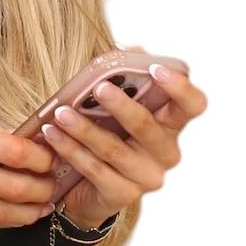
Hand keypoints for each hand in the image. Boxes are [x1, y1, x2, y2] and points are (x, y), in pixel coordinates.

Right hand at [0, 95, 61, 228]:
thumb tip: (7, 144)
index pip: (19, 153)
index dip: (44, 159)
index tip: (53, 158)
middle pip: (18, 187)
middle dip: (44, 190)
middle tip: (55, 187)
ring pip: (0, 213)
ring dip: (27, 212)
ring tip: (40, 208)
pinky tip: (5, 216)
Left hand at [42, 58, 207, 228]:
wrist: (86, 188)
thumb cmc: (105, 137)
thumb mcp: (113, 108)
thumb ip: (125, 79)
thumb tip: (129, 50)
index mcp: (169, 125)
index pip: (192, 105)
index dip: (180, 87)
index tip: (157, 69)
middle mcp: (165, 152)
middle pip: (147, 126)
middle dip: (122, 106)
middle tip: (98, 88)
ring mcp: (147, 176)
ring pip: (114, 149)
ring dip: (84, 129)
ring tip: (61, 112)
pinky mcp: (123, 195)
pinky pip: (95, 169)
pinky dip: (71, 150)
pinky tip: (52, 135)